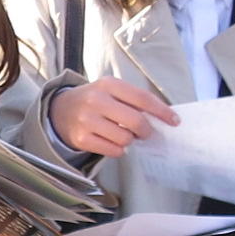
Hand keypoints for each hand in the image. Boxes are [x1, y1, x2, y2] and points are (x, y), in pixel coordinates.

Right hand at [52, 77, 176, 156]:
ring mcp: (87, 120)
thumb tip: (163, 117)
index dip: (162, 111)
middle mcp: (96, 100)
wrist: (59, 110)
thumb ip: (133, 100)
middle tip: (146, 133)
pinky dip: (118, 150)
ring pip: (125, 139)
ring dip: (129, 140)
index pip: (142, 99)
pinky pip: (113, 151)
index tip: (175, 121)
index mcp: (108, 85)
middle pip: (135, 121)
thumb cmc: (94, 100)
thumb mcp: (110, 91)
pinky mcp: (81, 138)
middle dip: (146, 131)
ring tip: (122, 134)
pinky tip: (111, 142)